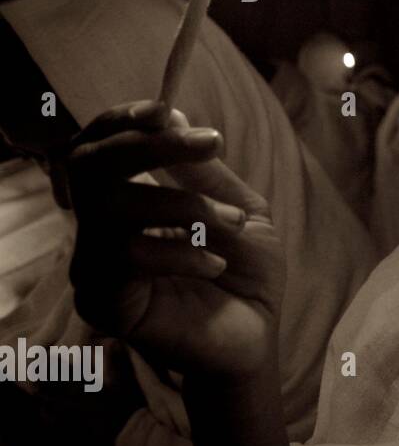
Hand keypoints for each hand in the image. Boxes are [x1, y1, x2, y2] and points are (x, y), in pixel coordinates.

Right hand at [64, 100, 284, 381]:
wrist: (257, 335)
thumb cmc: (245, 272)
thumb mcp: (238, 209)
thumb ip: (204, 170)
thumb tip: (173, 116)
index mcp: (128, 198)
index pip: (99, 147)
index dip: (122, 122)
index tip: (166, 110)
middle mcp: (100, 228)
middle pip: (93, 165)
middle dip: (153, 145)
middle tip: (212, 143)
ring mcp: (96, 264)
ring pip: (115, 208)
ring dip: (186, 207)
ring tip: (230, 227)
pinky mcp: (102, 301)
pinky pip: (127, 257)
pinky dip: (180, 253)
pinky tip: (215, 266)